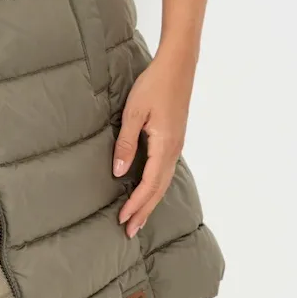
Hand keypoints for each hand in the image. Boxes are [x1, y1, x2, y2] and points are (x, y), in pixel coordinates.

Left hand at [112, 48, 193, 237]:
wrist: (177, 66)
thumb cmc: (153, 85)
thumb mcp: (134, 112)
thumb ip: (126, 143)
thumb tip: (119, 172)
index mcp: (164, 146)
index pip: (149, 184)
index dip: (136, 204)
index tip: (123, 220)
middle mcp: (174, 150)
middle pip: (159, 189)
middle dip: (144, 211)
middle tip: (130, 230)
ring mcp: (176, 144)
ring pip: (164, 181)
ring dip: (150, 200)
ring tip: (138, 216)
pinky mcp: (174, 138)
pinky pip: (165, 170)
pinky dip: (156, 185)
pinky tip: (149, 189)